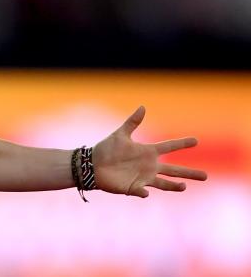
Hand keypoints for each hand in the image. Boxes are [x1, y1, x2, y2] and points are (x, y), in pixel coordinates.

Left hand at [93, 106, 207, 197]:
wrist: (92, 165)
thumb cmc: (106, 149)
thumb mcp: (120, 134)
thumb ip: (132, 122)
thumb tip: (143, 107)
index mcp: (148, 152)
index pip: (169, 146)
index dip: (181, 143)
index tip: (196, 140)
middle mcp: (149, 166)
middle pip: (173, 170)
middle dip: (189, 173)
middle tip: (206, 176)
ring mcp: (142, 178)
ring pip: (163, 183)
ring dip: (173, 186)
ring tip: (184, 186)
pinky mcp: (133, 188)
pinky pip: (141, 191)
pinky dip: (144, 192)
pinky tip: (146, 192)